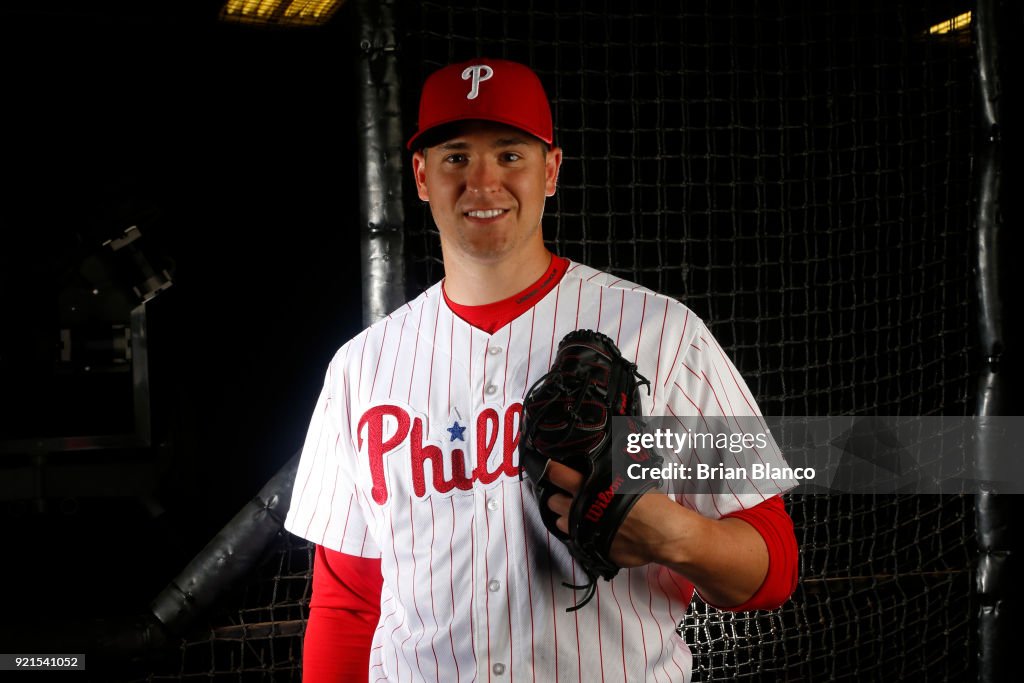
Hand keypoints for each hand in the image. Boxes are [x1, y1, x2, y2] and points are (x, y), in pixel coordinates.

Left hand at [544, 461, 696, 568]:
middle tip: (568, 495)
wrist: (662, 534)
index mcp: (587, 487)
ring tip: (579, 514)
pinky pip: (577, 540)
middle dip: (558, 497)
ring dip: (566, 517)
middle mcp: (580, 509)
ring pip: (561, 523)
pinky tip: (592, 530)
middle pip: (552, 501)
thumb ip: (610, 469)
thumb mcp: (631, 476)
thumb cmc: (651, 503)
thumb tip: (607, 457)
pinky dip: (580, 534)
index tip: (549, 469)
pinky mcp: (589, 548)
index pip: (556, 474)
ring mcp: (583, 531)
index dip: (550, 470)